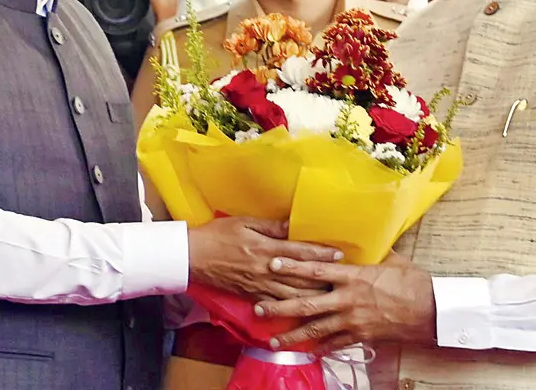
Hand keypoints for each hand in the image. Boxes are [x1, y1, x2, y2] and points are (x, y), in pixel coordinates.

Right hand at [187, 217, 343, 301]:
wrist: (192, 258)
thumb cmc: (217, 235)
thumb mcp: (245, 223)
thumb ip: (271, 226)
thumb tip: (293, 225)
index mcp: (265, 248)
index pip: (300, 251)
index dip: (321, 253)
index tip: (339, 254)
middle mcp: (265, 270)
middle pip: (301, 277)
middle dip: (324, 278)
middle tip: (343, 279)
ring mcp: (259, 286)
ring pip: (292, 295)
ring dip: (313, 296)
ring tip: (331, 297)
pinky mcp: (251, 296)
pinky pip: (275, 305)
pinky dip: (291, 308)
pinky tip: (304, 312)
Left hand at [254, 253, 435, 353]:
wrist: (431, 311)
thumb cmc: (413, 282)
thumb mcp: (392, 261)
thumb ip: (372, 253)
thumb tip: (364, 239)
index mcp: (353, 276)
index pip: (316, 269)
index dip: (292, 266)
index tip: (272, 262)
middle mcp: (347, 299)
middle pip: (306, 303)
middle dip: (280, 307)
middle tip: (258, 309)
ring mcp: (352, 320)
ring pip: (315, 330)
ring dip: (292, 335)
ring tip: (272, 340)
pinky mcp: (360, 336)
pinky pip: (335, 343)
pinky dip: (320, 347)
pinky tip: (307, 351)